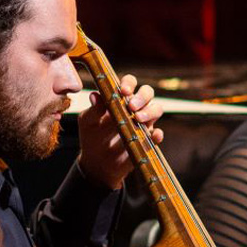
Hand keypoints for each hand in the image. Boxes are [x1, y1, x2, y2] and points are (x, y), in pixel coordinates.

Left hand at [78, 74, 161, 189]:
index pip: (129, 83)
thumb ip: (93, 110)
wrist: (97, 163)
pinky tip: (153, 135)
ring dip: (150, 111)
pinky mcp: (148, 140)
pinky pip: (158, 135)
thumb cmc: (92, 136)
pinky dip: (157, 134)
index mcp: (120, 98)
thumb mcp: (88, 122)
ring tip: (138, 119)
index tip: (123, 91)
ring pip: (156, 109)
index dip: (129, 83)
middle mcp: (135, 107)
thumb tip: (95, 96)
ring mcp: (143, 123)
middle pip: (147, 93)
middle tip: (131, 107)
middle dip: (142, 97)